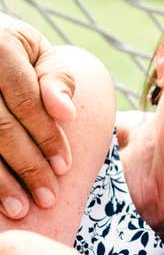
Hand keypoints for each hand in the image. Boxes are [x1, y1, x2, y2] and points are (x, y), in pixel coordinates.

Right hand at [0, 13, 76, 217]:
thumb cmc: (17, 54)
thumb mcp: (41, 55)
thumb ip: (57, 79)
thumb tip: (65, 113)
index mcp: (0, 46)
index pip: (27, 102)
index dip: (47, 137)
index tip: (66, 168)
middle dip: (26, 166)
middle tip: (47, 198)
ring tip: (20, 208)